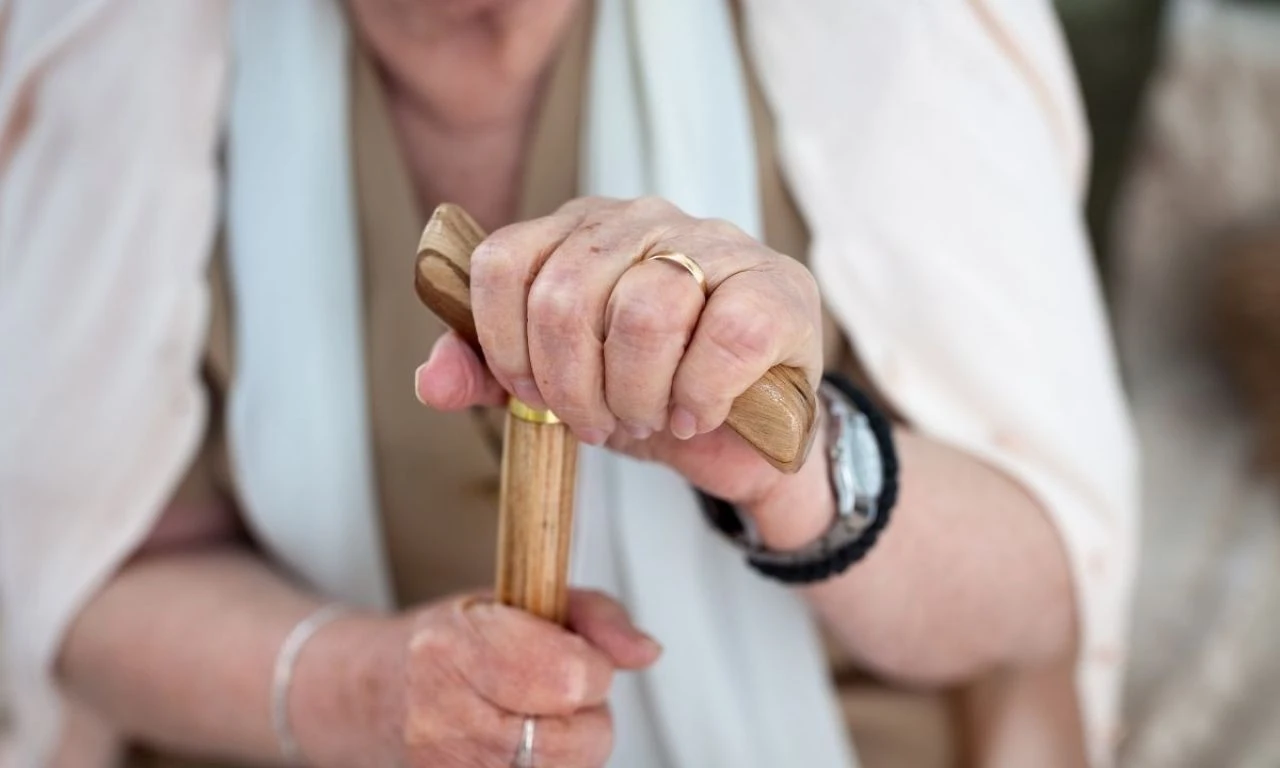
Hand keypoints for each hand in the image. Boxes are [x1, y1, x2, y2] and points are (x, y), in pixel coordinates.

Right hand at [298, 590, 659, 767]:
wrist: (374, 694)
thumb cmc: (448, 644)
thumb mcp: (517, 599)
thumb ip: (594, 616)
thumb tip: (644, 651)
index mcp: (456, 648)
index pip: (570, 677)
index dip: (590, 667)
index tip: (575, 657)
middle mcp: (443, 717)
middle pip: (576, 741)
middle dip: (584, 713)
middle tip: (552, 689)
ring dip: (567, 747)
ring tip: (532, 716)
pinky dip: (547, 766)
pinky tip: (520, 745)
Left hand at [414, 196, 824, 511]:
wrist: (745, 433)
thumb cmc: (649, 393)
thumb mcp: (559, 389)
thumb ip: (490, 378)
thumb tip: (431, 380)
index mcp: (579, 230)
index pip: (503, 263)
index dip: (502, 344)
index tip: (531, 394)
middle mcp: (643, 219)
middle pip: (566, 296)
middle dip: (572, 388)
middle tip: (597, 423)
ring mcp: (715, 244)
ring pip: (644, 313)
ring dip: (637, 395)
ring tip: (650, 417)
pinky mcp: (776, 288)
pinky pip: (721, 338)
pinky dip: (698, 395)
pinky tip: (697, 412)